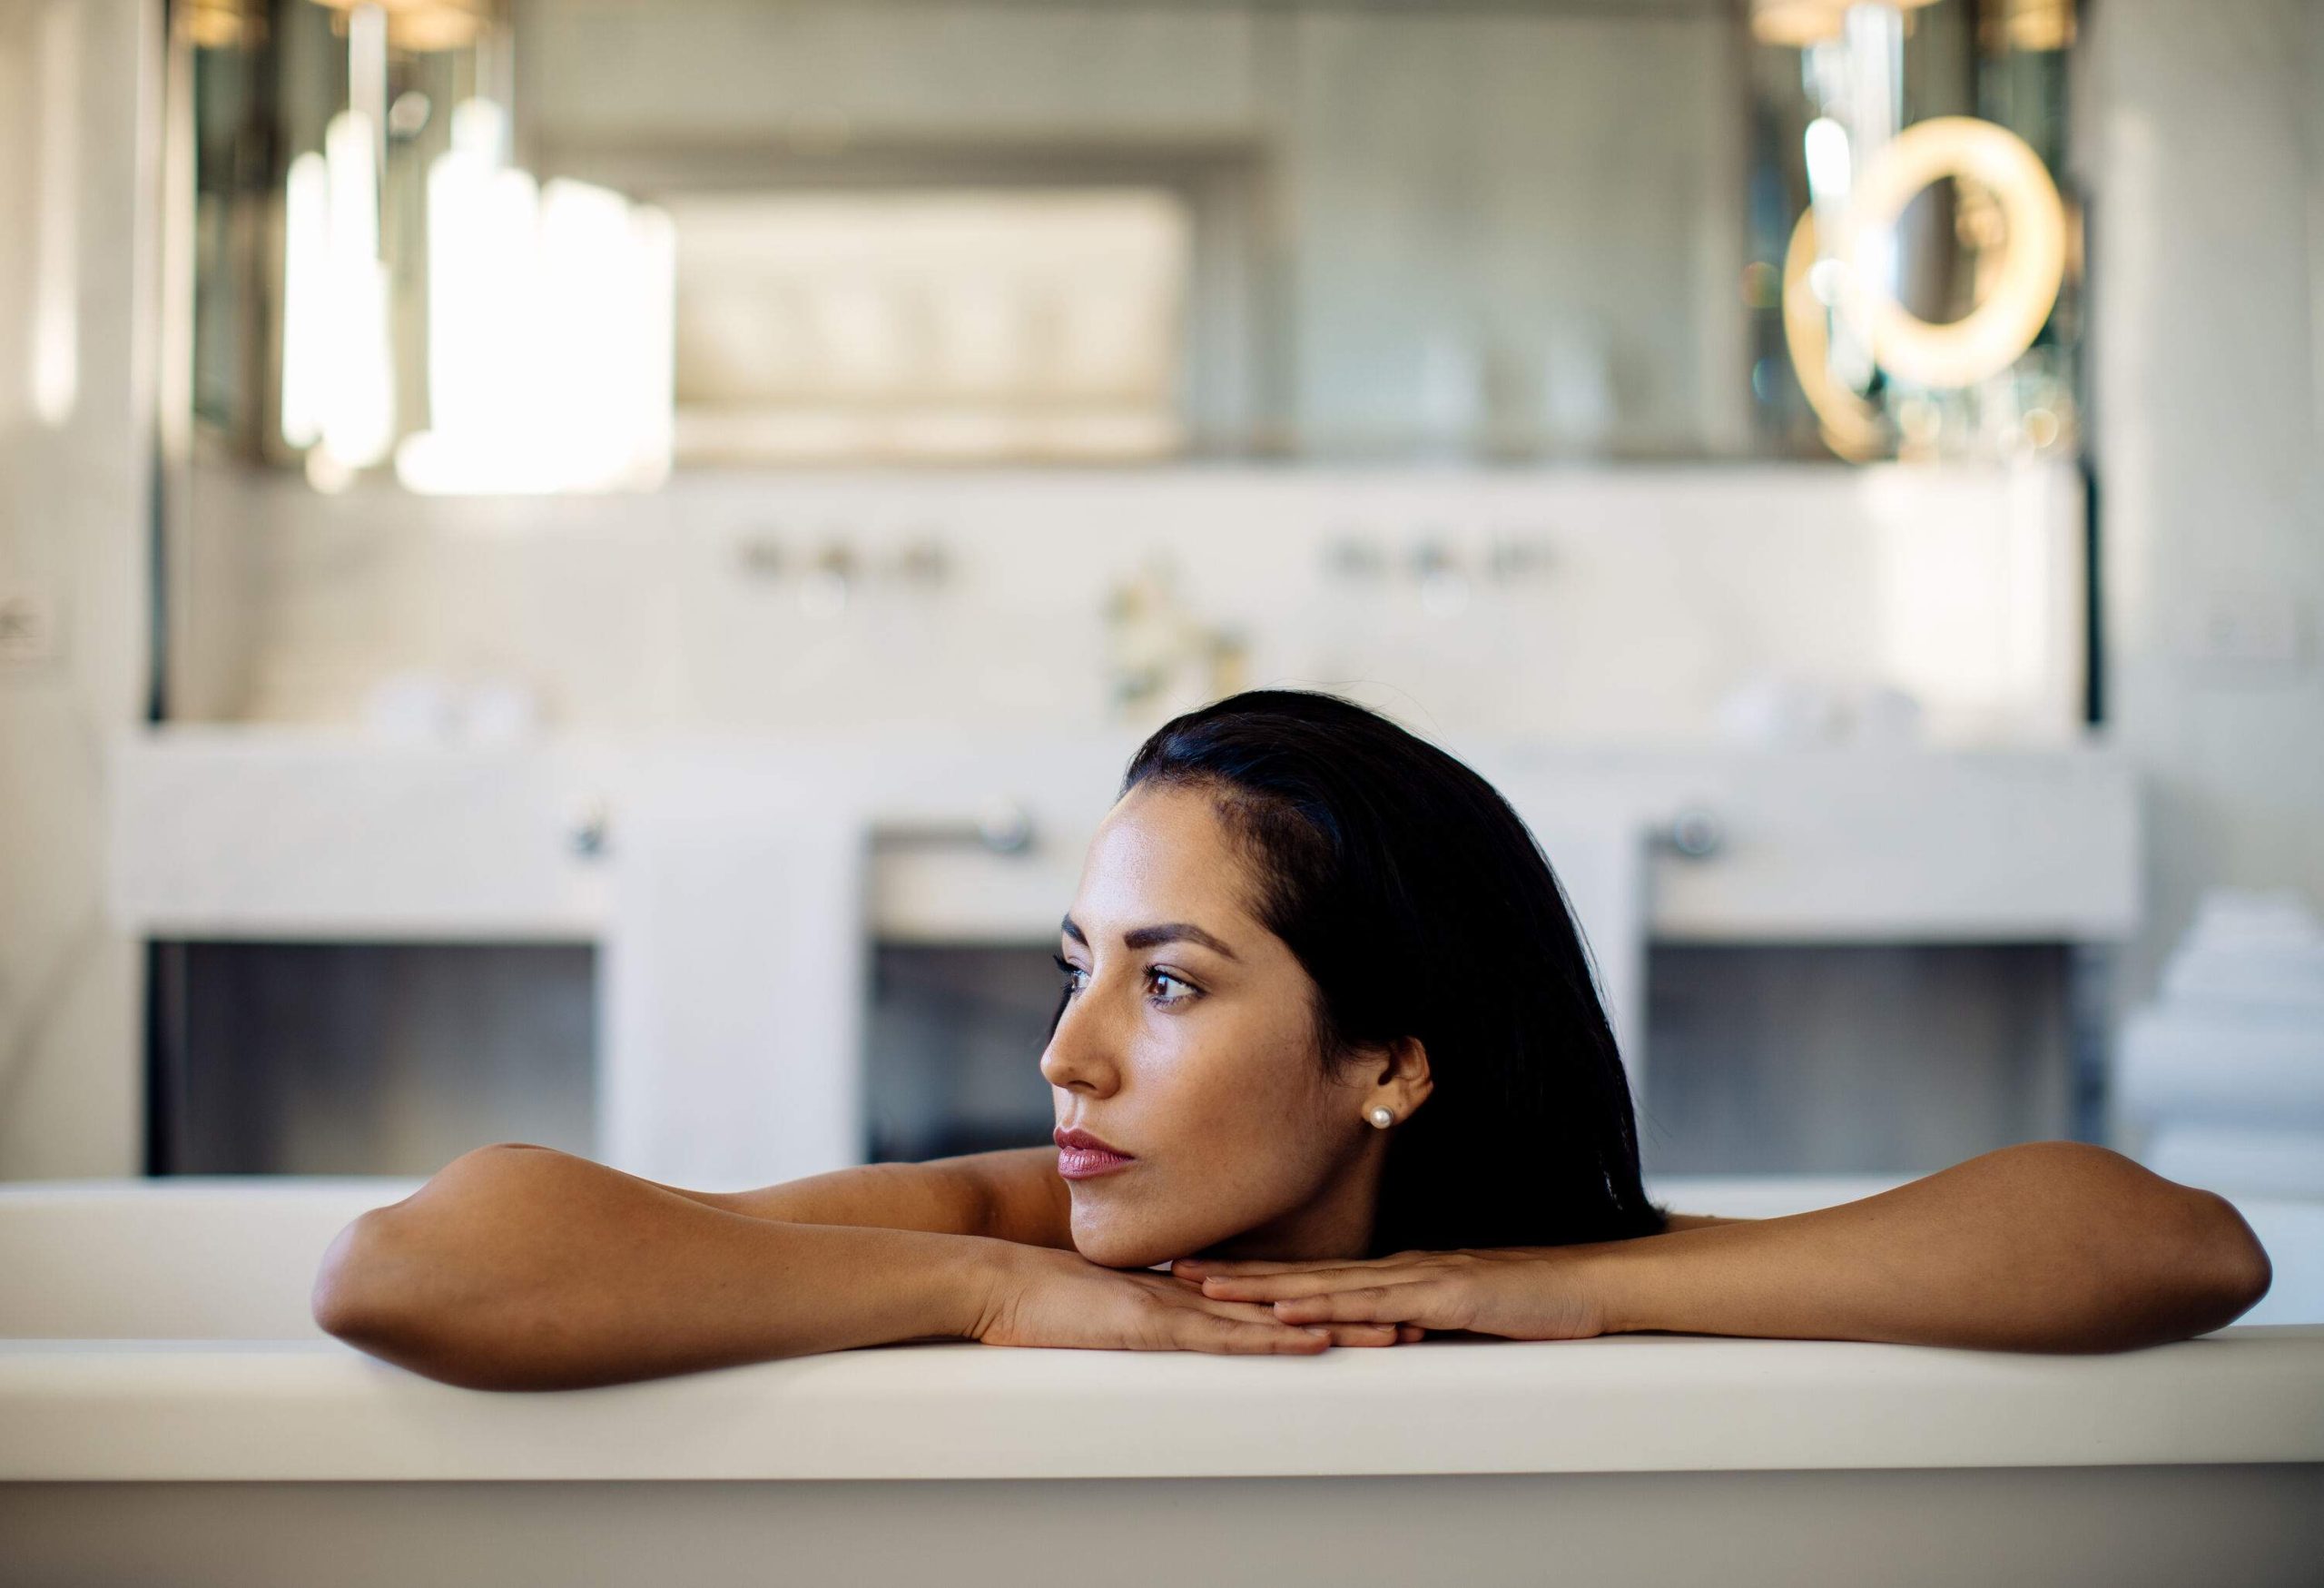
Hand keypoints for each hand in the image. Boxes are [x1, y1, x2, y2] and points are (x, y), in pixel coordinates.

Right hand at [967, 1243, 1420, 1353]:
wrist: (992, 1279)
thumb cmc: (1035, 1298)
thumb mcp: (1105, 1309)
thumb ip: (1140, 1310)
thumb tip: (1166, 1319)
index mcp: (1185, 1293)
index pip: (1268, 1299)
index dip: (1320, 1302)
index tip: (1369, 1305)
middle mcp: (1192, 1296)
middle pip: (1288, 1304)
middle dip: (1351, 1312)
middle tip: (1410, 1317)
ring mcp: (1175, 1307)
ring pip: (1272, 1319)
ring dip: (1332, 1326)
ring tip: (1389, 1332)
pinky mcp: (1153, 1324)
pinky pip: (1224, 1336)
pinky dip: (1271, 1338)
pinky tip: (1310, 1339)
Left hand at [1171, 1246, 1607, 1341]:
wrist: (1591, 1282)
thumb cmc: (1534, 1300)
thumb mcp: (1464, 1314)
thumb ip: (1422, 1321)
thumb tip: (1385, 1338)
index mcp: (1399, 1276)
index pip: (1316, 1277)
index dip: (1260, 1275)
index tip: (1208, 1274)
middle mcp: (1398, 1271)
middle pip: (1303, 1275)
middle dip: (1239, 1276)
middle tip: (1178, 1272)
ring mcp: (1418, 1279)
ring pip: (1325, 1285)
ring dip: (1262, 1288)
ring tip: (1208, 1289)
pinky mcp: (1443, 1295)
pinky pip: (1373, 1304)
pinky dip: (1326, 1308)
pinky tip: (1289, 1311)